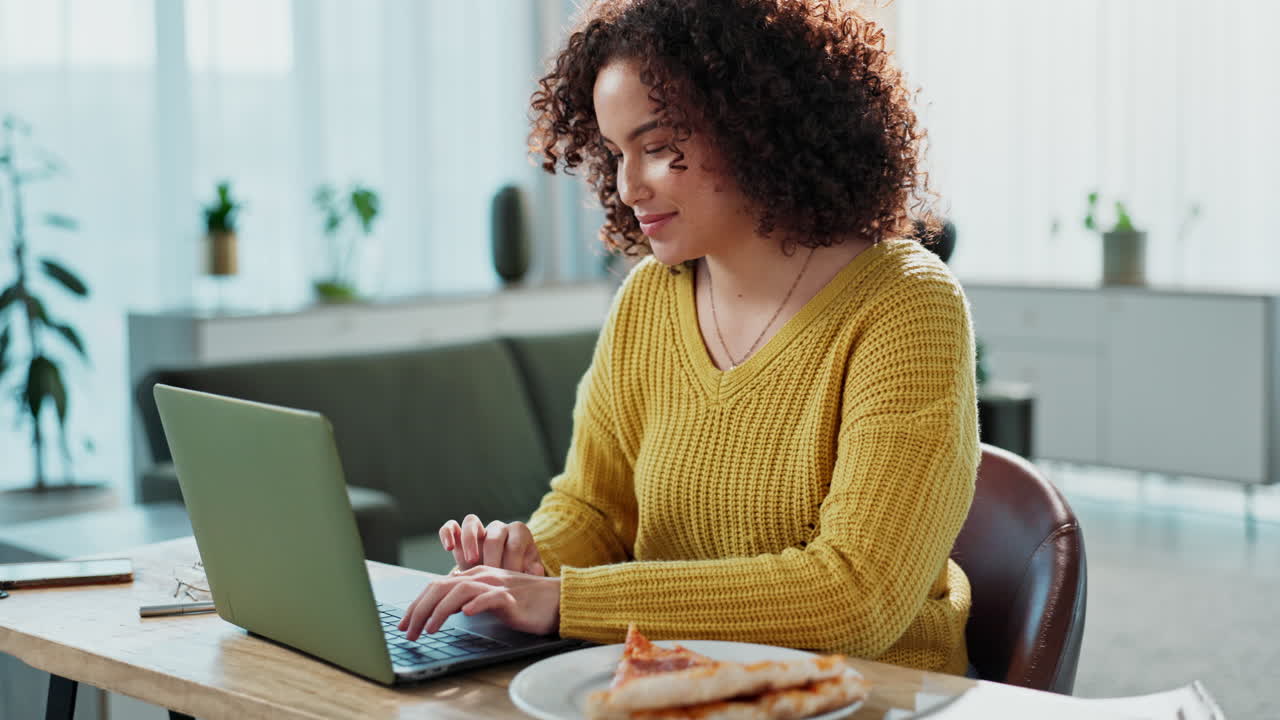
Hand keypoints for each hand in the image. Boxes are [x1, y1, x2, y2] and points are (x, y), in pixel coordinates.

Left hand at [397, 566, 560, 639]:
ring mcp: (496, 584)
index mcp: (474, 574)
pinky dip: (476, 604)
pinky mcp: (511, 597)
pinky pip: (491, 597)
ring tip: (429, 630)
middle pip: (442, 586)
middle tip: (407, 631)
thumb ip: (468, 598)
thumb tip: (442, 610)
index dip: (416, 604)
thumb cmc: (523, 602)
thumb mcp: (489, 597)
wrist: (556, 600)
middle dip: (420, 609)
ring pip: (460, 590)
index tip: (404, 623)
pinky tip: (466, 615)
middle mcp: (482, 575)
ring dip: (440, 610)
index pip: (436, 585)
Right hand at [439, 515, 544, 575]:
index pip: (516, 544)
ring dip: (470, 542)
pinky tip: (448, 548)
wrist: (501, 575)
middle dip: (493, 557)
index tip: (509, 581)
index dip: (512, 563)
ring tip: (472, 561)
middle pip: (494, 535)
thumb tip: (534, 572)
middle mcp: (498, 527)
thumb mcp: (530, 572)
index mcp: (518, 532)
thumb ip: (533, 572)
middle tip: (491, 576)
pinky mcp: (459, 535)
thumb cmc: (518, 573)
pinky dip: (448, 533)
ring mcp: (478, 529)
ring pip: (471, 522)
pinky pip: (451, 526)